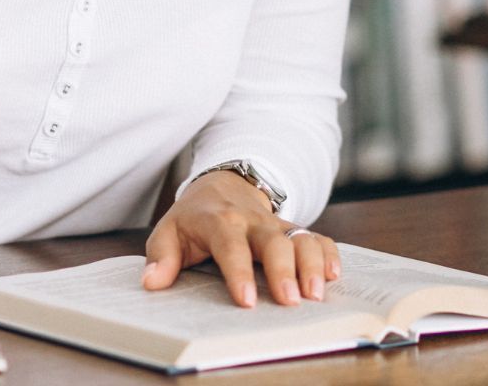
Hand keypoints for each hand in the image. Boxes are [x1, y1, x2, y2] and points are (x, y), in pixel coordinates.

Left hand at [141, 171, 341, 307]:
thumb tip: (152, 283)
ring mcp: (276, 224)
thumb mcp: (169, 232)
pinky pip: (316, 236)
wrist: (223, 186)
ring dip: (312, 264)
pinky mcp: (293, 230)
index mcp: (220, 221)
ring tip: (316, 295)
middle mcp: (252, 221)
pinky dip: (328, 253)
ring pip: (300, 238)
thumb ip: (161, 257)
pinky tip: (335, 275)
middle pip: (273, 241)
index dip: (239, 272)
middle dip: (284, 271)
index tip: (247, 300)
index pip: (230, 245)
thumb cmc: (193, 219)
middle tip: (291, 301)